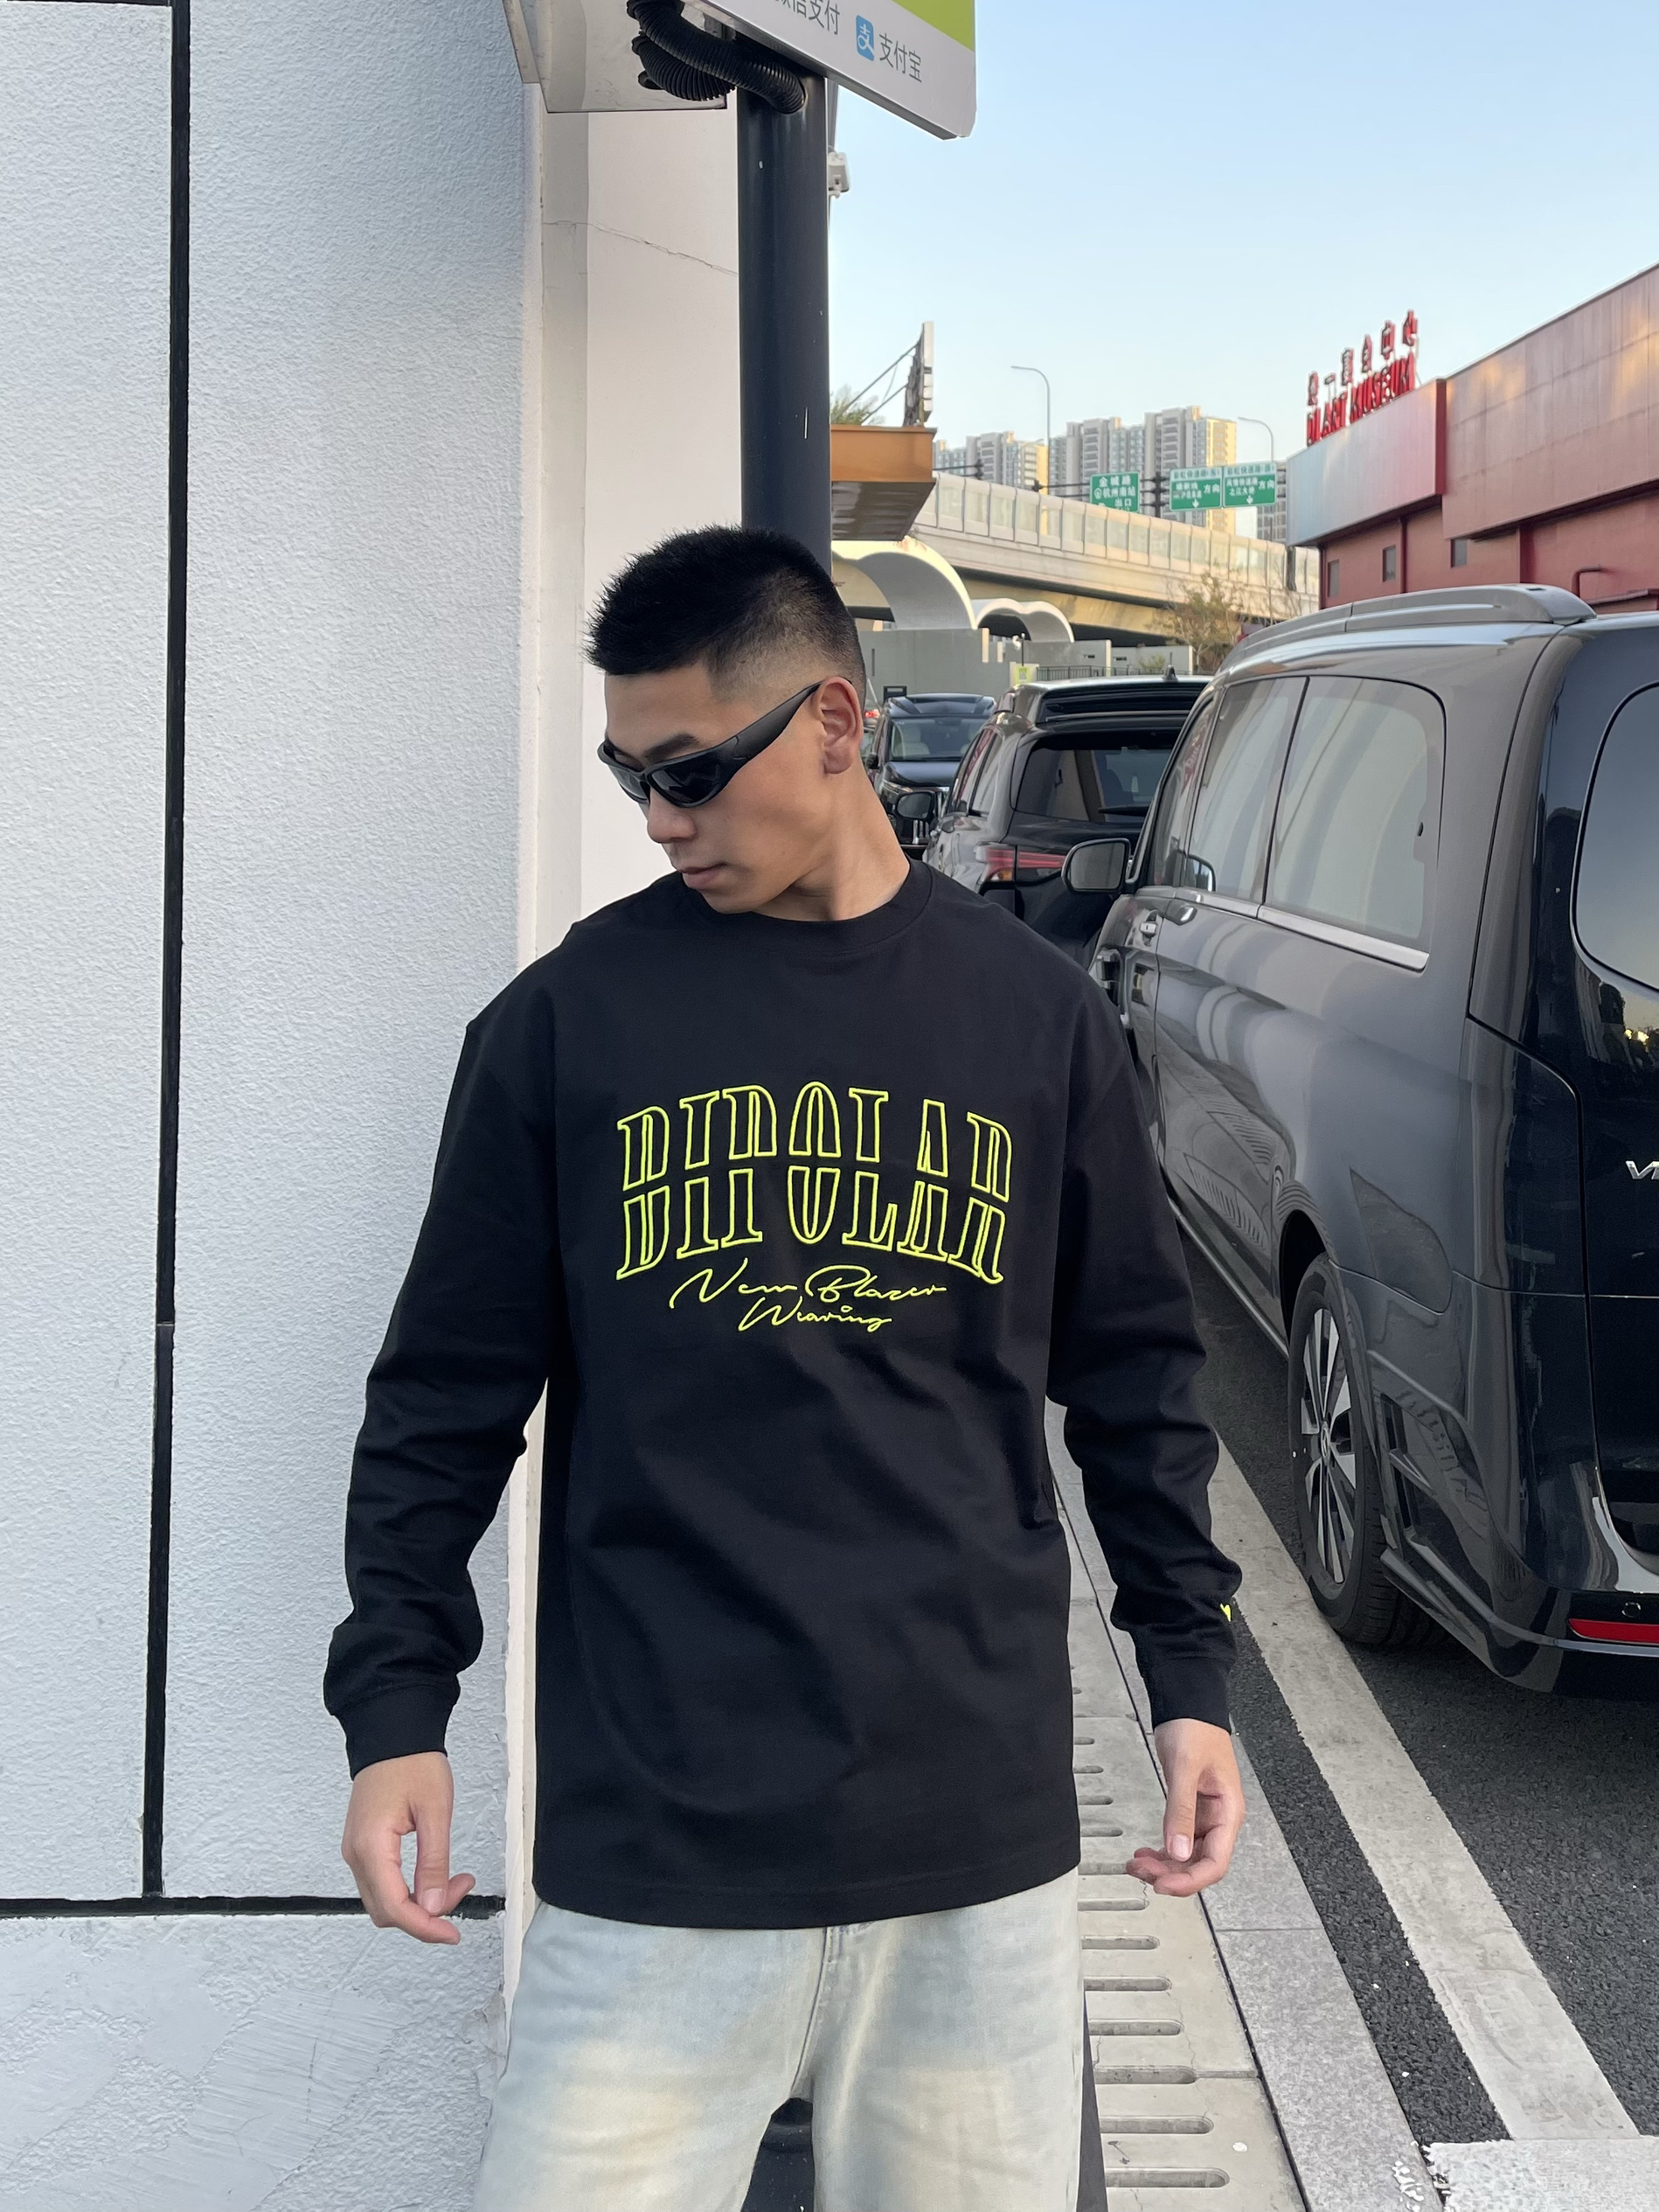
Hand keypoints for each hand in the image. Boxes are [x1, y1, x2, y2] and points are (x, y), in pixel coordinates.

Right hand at [341, 1752, 475, 1943]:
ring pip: (383, 1900)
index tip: (451, 1934)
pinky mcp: (363, 1846)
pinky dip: (408, 1889)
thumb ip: (434, 1863)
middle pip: (386, 1911)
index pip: (395, 1908)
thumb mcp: (435, 1811)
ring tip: (455, 1881)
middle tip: (461, 1892)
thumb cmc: (412, 1762)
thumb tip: (435, 1907)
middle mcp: (356, 1855)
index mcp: (371, 1847)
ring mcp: (356, 1851)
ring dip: (418, 1903)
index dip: (425, 1928)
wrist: (392, 1733)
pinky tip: (433, 1877)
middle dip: (426, 1915)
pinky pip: (382, 1883)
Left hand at [1125, 1719, 1243, 1896]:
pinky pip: (1178, 1840)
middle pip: (1199, 1864)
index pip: (1215, 1863)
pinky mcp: (1190, 1810)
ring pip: (1187, 1856)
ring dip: (1163, 1865)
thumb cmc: (1195, 1729)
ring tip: (1137, 1864)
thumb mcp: (1185, 1768)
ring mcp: (1205, 1816)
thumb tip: (1176, 1851)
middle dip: (1170, 1874)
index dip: (1190, 1880)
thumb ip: (1181, 1809)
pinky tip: (1145, 1853)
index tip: (1163, 1884)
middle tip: (1140, 1871)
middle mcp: (1220, 1819)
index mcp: (1228, 1812)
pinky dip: (1162, 1851)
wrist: (1187, 1706)